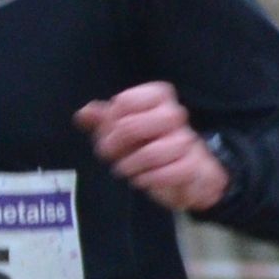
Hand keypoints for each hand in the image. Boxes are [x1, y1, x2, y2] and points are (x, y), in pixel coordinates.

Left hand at [73, 82, 229, 213]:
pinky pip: (171, 172)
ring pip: (152, 153)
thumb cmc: (150, 145)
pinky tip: (144, 180)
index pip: (125, 101)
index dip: (110, 120)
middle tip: (109, 154)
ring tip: (126, 169)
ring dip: (132, 165)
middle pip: (133, 126)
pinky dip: (151, 179)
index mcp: (158, 98)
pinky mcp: (194, 165)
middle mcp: (176, 115)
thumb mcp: (122, 130)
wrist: (187, 174)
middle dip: (115, 144)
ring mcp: (187, 141)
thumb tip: (84, 114)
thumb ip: (103, 120)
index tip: (109, 132)